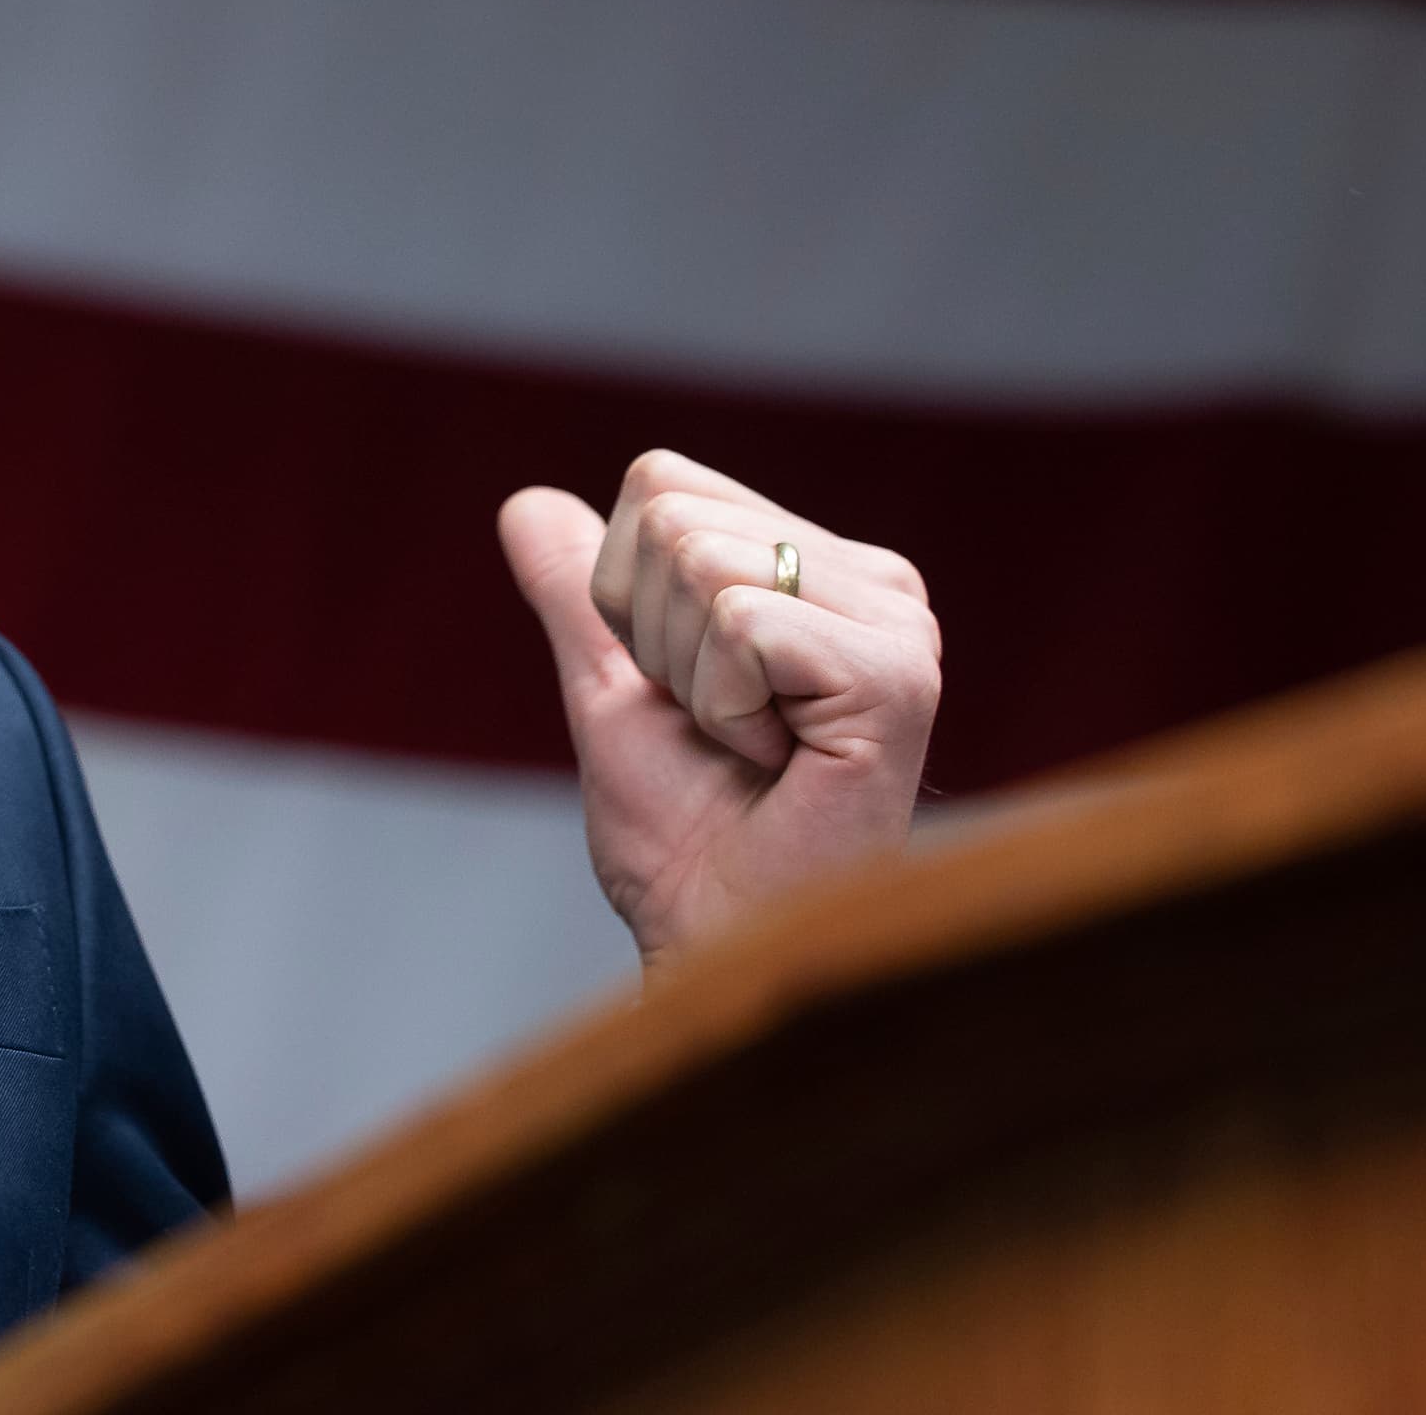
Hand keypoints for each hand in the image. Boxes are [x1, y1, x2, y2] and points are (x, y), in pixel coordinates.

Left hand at [499, 449, 939, 965]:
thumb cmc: (685, 842)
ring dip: (690, 682)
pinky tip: (781, 767)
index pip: (659, 481)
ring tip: (756, 751)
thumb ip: (578, 593)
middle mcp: (877, 580)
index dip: (624, 597)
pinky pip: (738, 626)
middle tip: (724, 733)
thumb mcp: (612, 693)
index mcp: (822, 568)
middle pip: (670, 516)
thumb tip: (525, 502)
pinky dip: (724, 709)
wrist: (720, 943)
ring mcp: (899, 624)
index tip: (689, 693)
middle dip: (653, 640)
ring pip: (699, 561)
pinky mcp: (898, 675)